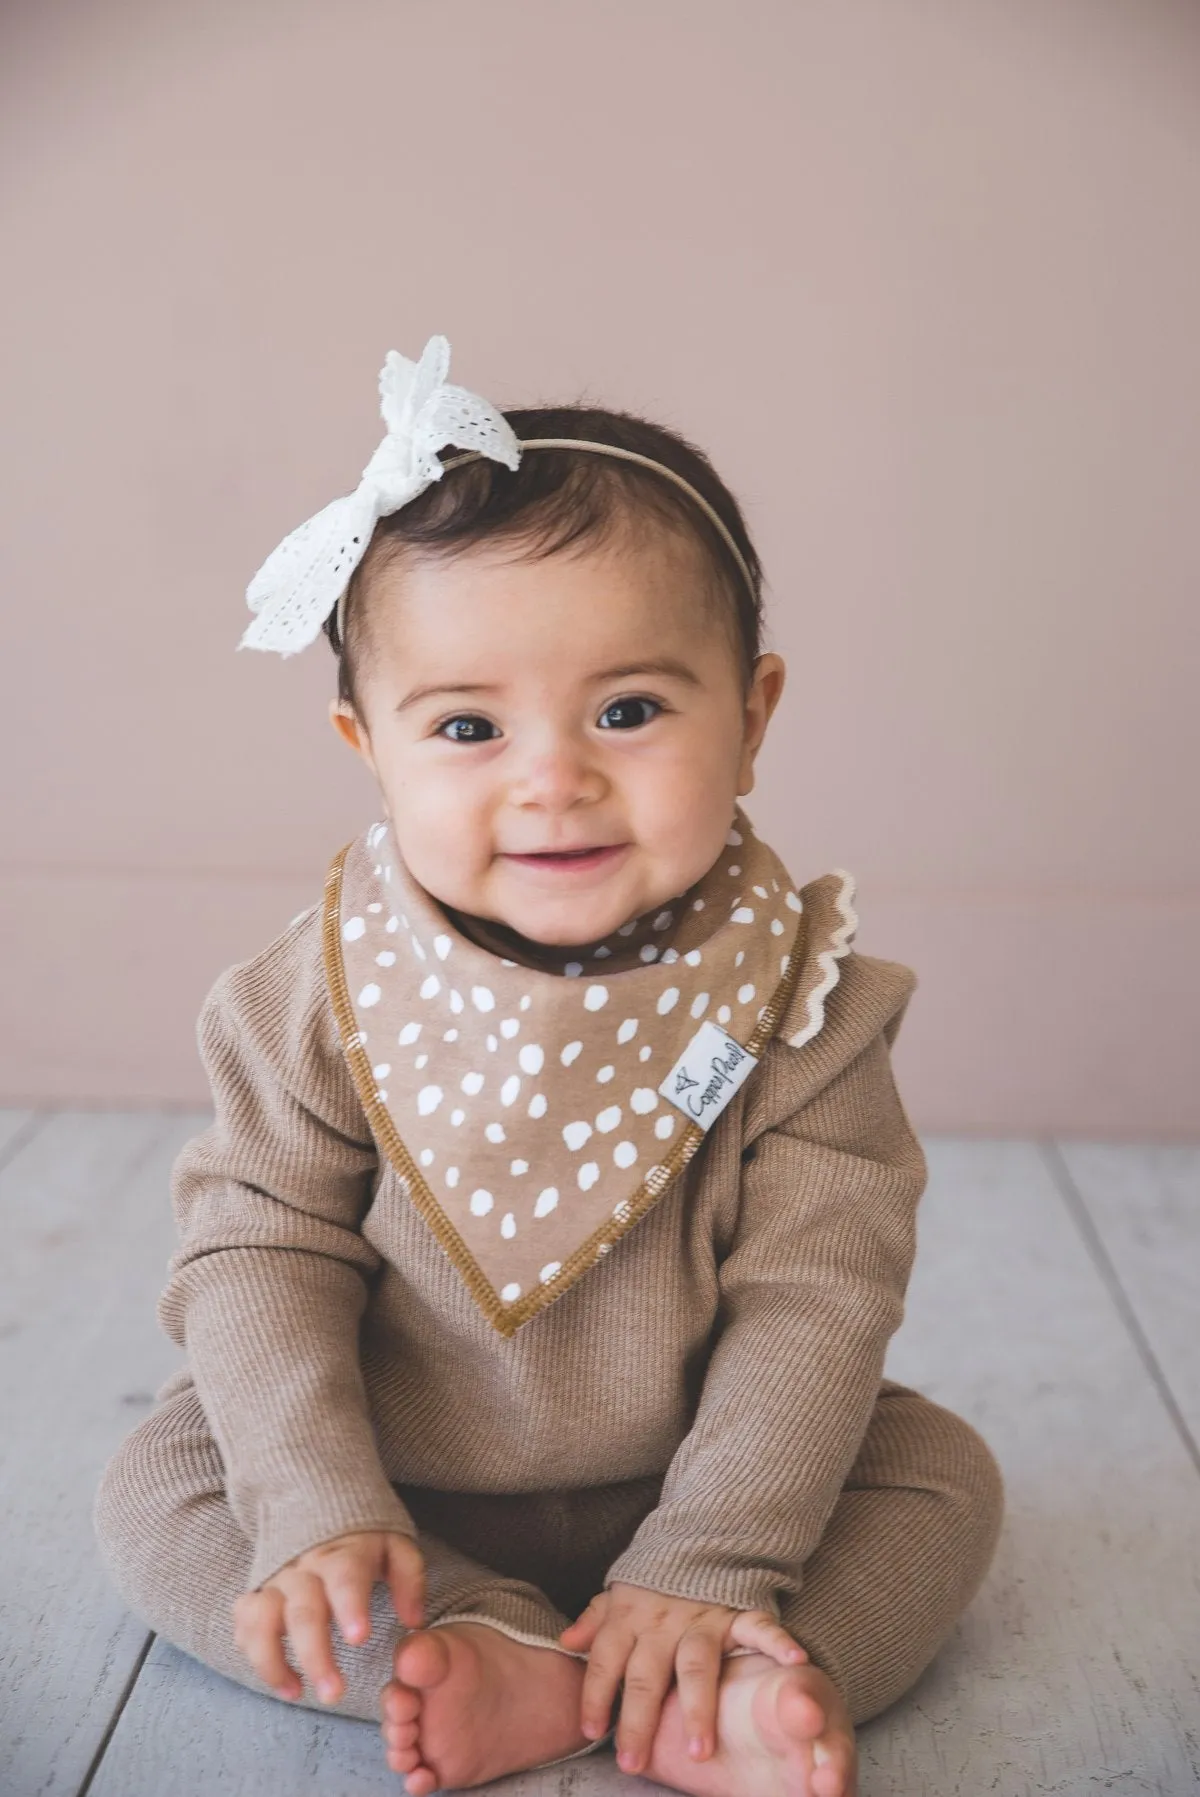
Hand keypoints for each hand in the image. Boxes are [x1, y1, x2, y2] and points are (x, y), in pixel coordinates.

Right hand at [233, 1529, 425, 1704]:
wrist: (315, 1506)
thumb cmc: (363, 1541)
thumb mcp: (395, 1547)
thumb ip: (409, 1580)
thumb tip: (414, 1621)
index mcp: (343, 1553)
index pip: (344, 1577)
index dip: (350, 1607)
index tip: (359, 1639)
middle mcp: (303, 1566)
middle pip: (303, 1611)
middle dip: (315, 1655)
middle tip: (334, 1694)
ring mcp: (275, 1580)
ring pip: (262, 1620)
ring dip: (274, 1661)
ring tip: (296, 1693)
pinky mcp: (255, 1593)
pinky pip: (244, 1624)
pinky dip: (254, 1655)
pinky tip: (280, 1679)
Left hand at [558, 1580, 805, 1774]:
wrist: (701, 1531)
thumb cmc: (657, 1576)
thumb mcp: (619, 1593)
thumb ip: (595, 1620)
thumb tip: (567, 1642)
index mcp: (630, 1616)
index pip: (607, 1660)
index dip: (596, 1695)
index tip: (592, 1732)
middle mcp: (663, 1621)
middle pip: (648, 1674)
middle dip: (640, 1719)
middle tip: (634, 1761)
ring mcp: (702, 1617)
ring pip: (696, 1664)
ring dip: (697, 1706)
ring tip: (698, 1749)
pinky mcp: (736, 1611)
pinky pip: (759, 1627)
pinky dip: (778, 1643)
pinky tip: (794, 1663)